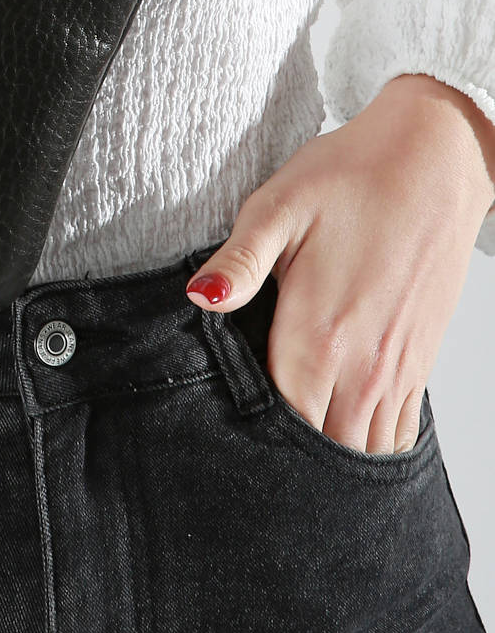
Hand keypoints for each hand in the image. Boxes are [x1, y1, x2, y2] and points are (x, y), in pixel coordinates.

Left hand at [184, 74, 494, 452]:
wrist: (434, 160)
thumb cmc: (349, 177)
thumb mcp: (276, 208)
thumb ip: (238, 264)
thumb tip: (198, 299)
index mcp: (316, 334)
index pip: (277, 421)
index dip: (247, 443)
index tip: (218, 448)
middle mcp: (361, 364)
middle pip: (319, 449)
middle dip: (286, 466)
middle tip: (246, 468)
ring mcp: (396, 368)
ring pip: (362, 450)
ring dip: (330, 463)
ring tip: (291, 472)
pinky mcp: (420, 362)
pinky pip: (398, 431)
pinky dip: (370, 447)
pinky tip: (342, 445)